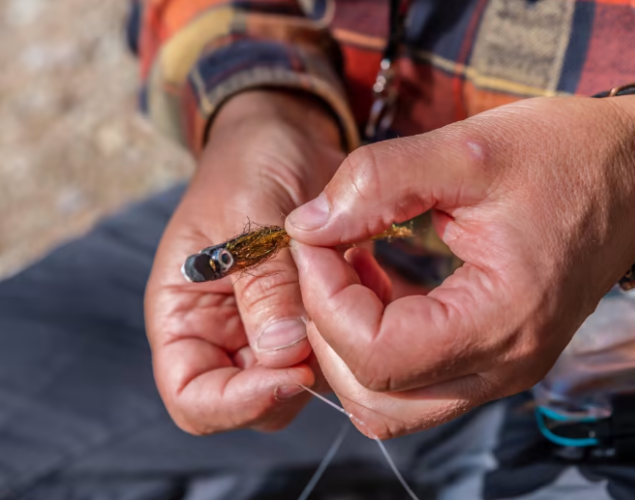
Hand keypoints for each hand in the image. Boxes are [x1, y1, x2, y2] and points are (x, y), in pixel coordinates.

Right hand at [145, 91, 343, 433]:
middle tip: (331, 322)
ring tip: (349, 283)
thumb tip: (284, 355)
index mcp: (183, 316)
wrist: (287, 136)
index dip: (237, 403)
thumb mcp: (249, 213)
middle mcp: (224, 334)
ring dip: (332, 348)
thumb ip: (264, 283)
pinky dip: (354, 326)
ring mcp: (269, 328)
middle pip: (254, 401)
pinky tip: (366, 277)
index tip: (293, 371)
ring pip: (302, 381)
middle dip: (295, 377)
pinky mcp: (309, 315)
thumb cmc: (249, 165)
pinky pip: (334, 348)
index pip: (194, 399)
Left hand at [286, 95, 634, 438]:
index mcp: (504, 319)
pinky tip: (375, 278)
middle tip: (325, 252)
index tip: (315, 235)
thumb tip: (305, 225)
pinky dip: (375, 341)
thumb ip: (377, 183)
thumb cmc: (566, 155)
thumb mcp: (466, 149)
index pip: (377, 356)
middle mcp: (505, 365)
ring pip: (389, 405)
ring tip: (348, 267)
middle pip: (375, 397)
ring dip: (349, 343)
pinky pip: (413, 382)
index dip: (323, 297)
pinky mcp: (496, 355)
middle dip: (328, 326)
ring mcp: (502, 368)